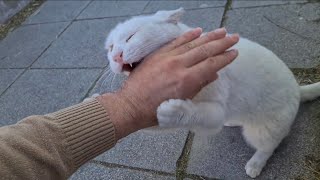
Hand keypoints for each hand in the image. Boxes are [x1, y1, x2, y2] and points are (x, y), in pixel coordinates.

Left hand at [98, 27, 238, 138]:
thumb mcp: (182, 103)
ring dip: (208, 36)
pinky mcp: (157, 54)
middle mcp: (178, 66)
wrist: (130, 106)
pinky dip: (187, 36)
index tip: (235, 52)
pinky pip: (175, 42)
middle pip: (205, 50)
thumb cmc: (156, 111)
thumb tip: (213, 74)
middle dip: (222, 43)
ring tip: (222, 31)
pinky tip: (198, 31)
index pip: (211, 64)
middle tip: (234, 37)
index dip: (225, 58)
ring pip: (192, 43)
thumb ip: (199, 86)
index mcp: (186, 80)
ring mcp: (167, 58)